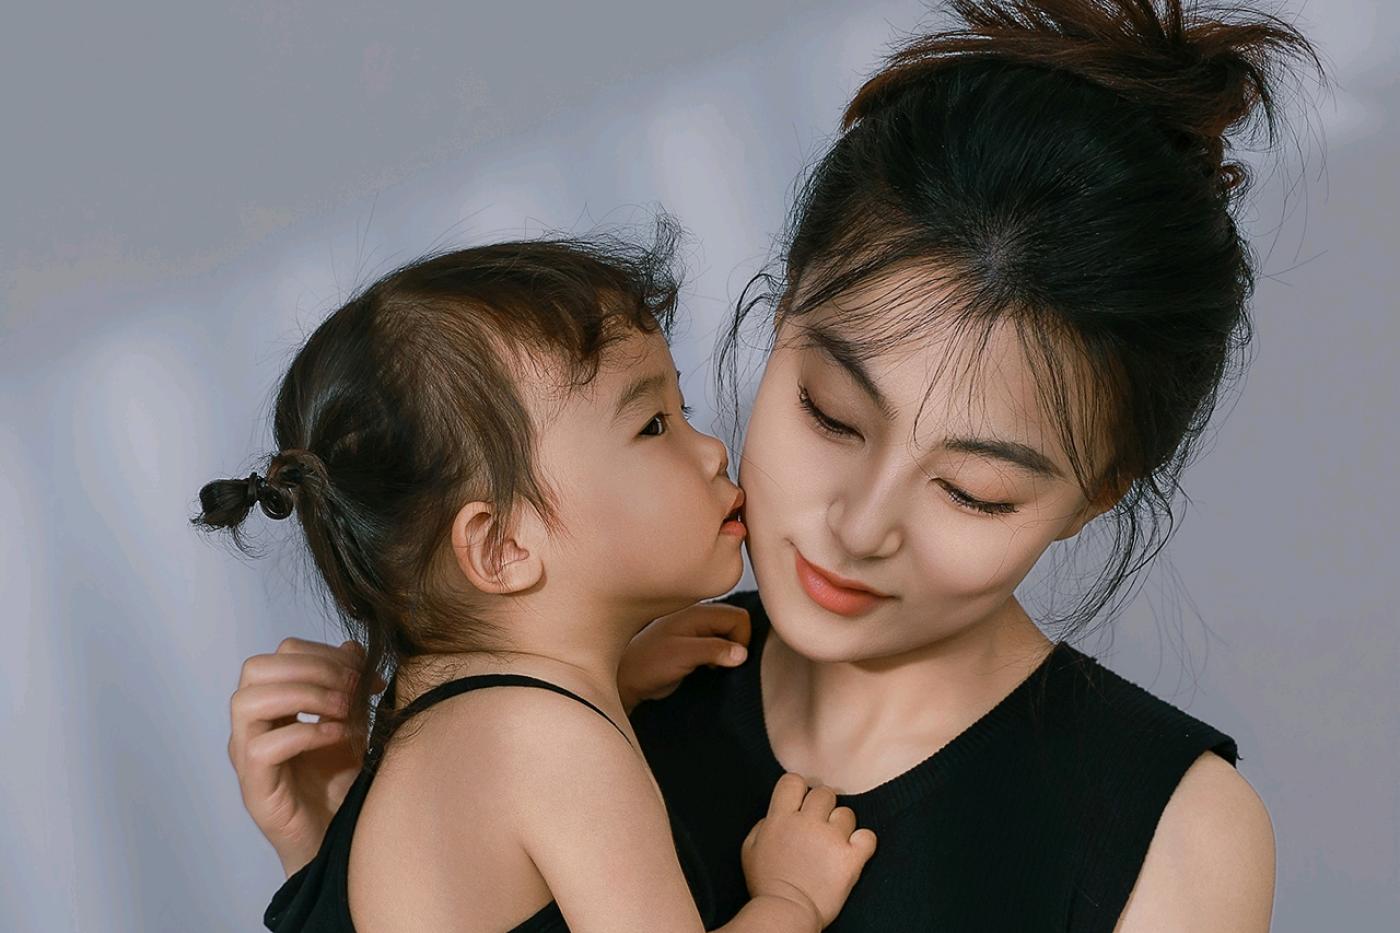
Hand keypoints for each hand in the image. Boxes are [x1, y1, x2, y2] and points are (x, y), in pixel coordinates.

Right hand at [227, 637, 378, 876]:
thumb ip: (348, 686)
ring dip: (305, 695)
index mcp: (272, 705)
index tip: (361, 671)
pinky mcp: (254, 786)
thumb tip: (354, 646)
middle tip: (350, 686)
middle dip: (310, 668)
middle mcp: (251, 726)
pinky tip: (339, 736)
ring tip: (343, 708)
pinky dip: (307, 733)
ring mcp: (246, 755)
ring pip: (248, 702)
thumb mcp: (350, 722)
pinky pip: (265, 747)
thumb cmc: (337, 779)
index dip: (322, 653)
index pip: (280, 654)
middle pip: (256, 669)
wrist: (336, 833)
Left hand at [618, 602, 750, 710]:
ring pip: (727, 635)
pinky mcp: (693, 646)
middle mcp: (698, 618)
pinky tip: (707, 668)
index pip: (738, 617)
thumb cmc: (647, 665)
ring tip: (711, 667)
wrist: (625, 680)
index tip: (730, 659)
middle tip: (720, 664)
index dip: (741, 639)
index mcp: (697, 613)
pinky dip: (720, 657)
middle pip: (735, 623)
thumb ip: (713, 650)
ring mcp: (695, 631)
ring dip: (727, 652)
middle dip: (737, 644)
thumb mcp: (682, 656)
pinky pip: (718, 645)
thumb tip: (743, 653)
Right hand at [741, 773, 877, 928]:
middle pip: (824, 793)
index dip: (799, 790)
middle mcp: (806, 822)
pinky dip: (863, 843)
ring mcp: (830, 839)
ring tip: (833, 845)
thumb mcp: (750, 849)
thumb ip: (763, 824)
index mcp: (780, 818)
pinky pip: (868, 837)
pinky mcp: (850, 858)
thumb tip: (778, 815)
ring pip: (847, 814)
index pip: (794, 781)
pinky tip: (854, 851)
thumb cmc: (766, 884)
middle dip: (823, 807)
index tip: (801, 805)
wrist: (785, 913)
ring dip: (842, 827)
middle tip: (820, 827)